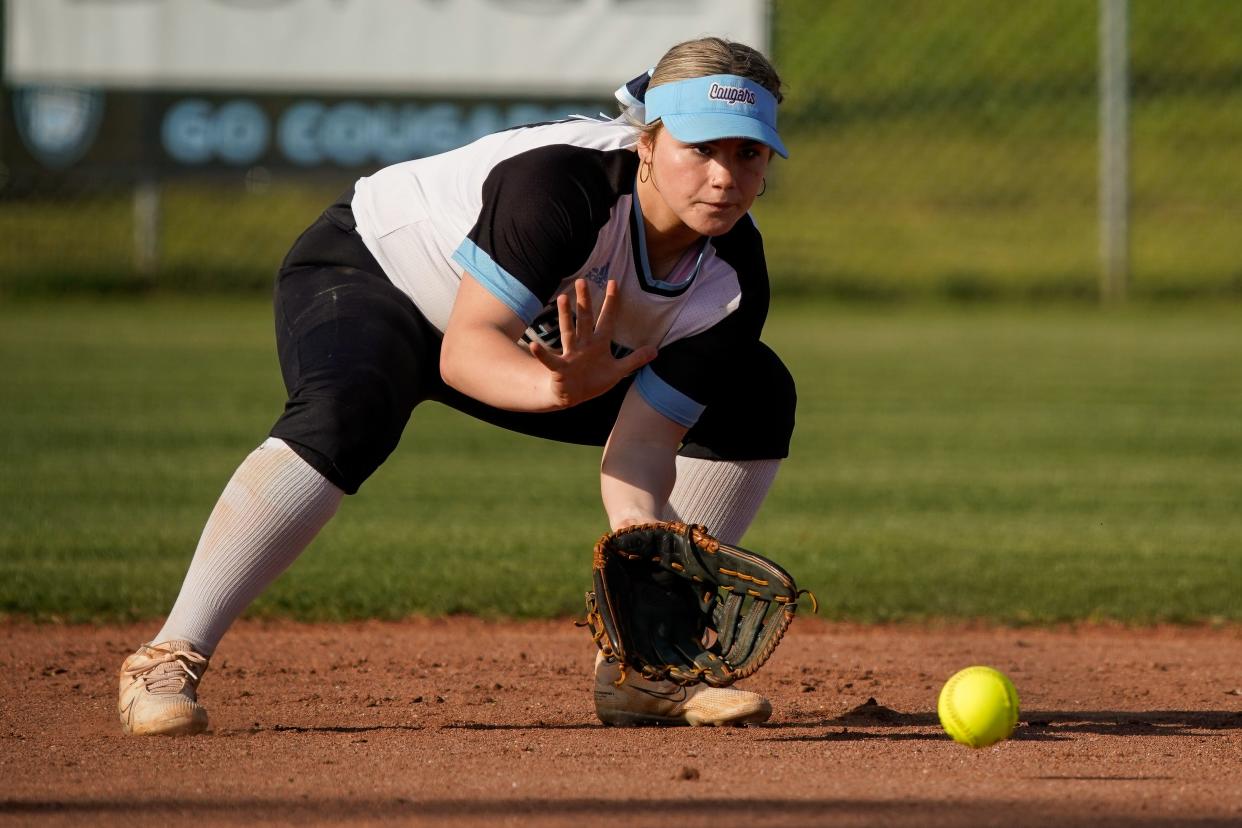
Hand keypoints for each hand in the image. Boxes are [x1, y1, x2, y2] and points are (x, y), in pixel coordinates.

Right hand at [528, 279, 655, 407]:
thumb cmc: (594, 380)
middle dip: (584, 301)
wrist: (573, 396)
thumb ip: (635, 360)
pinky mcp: (560, 368)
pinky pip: (550, 360)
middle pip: (585, 319)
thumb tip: (656, 350)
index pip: (607, 319)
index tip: (613, 282)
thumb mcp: (618, 371)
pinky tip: (533, 345)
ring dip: (565, 316)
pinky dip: (542, 354)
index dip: (611, 302)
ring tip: (563, 299)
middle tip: (583, 281)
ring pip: (568, 332)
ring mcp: (571, 355)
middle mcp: (584, 345)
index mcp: (599, 343)